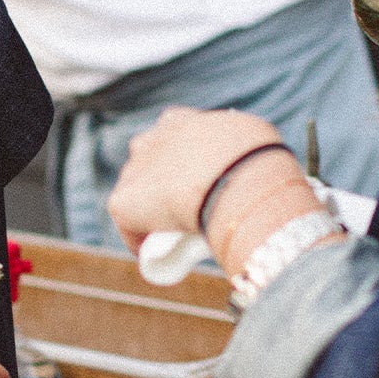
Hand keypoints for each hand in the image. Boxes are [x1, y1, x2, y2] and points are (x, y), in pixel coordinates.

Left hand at [107, 107, 284, 252]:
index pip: (172, 140)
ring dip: (150, 212)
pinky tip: (156, 256)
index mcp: (177, 121)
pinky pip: (130, 227)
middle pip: (149, 164)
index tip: (200, 183)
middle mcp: (149, 140)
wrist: (234, 179)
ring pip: (138, 195)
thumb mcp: (255, 139)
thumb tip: (255, 167)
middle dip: (162, 183)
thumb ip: (246, 148)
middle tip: (189, 212)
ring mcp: (133, 171)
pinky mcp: (123, 202)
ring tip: (174, 237)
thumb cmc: (254, 157)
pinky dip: (140, 241)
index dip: (184, 163)